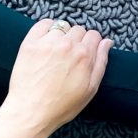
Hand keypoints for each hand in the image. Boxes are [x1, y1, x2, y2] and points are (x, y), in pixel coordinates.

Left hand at [2, 19, 112, 135]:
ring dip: (62, 35)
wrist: (31, 112)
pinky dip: (47, 28)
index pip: (95, 35)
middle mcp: (67, 45)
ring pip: (62, 26)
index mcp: (84, 55)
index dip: (92, 44)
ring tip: (57, 52)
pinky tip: (46, 40)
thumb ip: (101, 62)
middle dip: (78, 40)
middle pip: (79, 30)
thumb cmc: (62, 105)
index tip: (85, 53)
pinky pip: (43, 24)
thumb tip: (107, 42)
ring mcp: (47, 42)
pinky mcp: (30, 43)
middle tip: (70, 57)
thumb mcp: (90, 89)